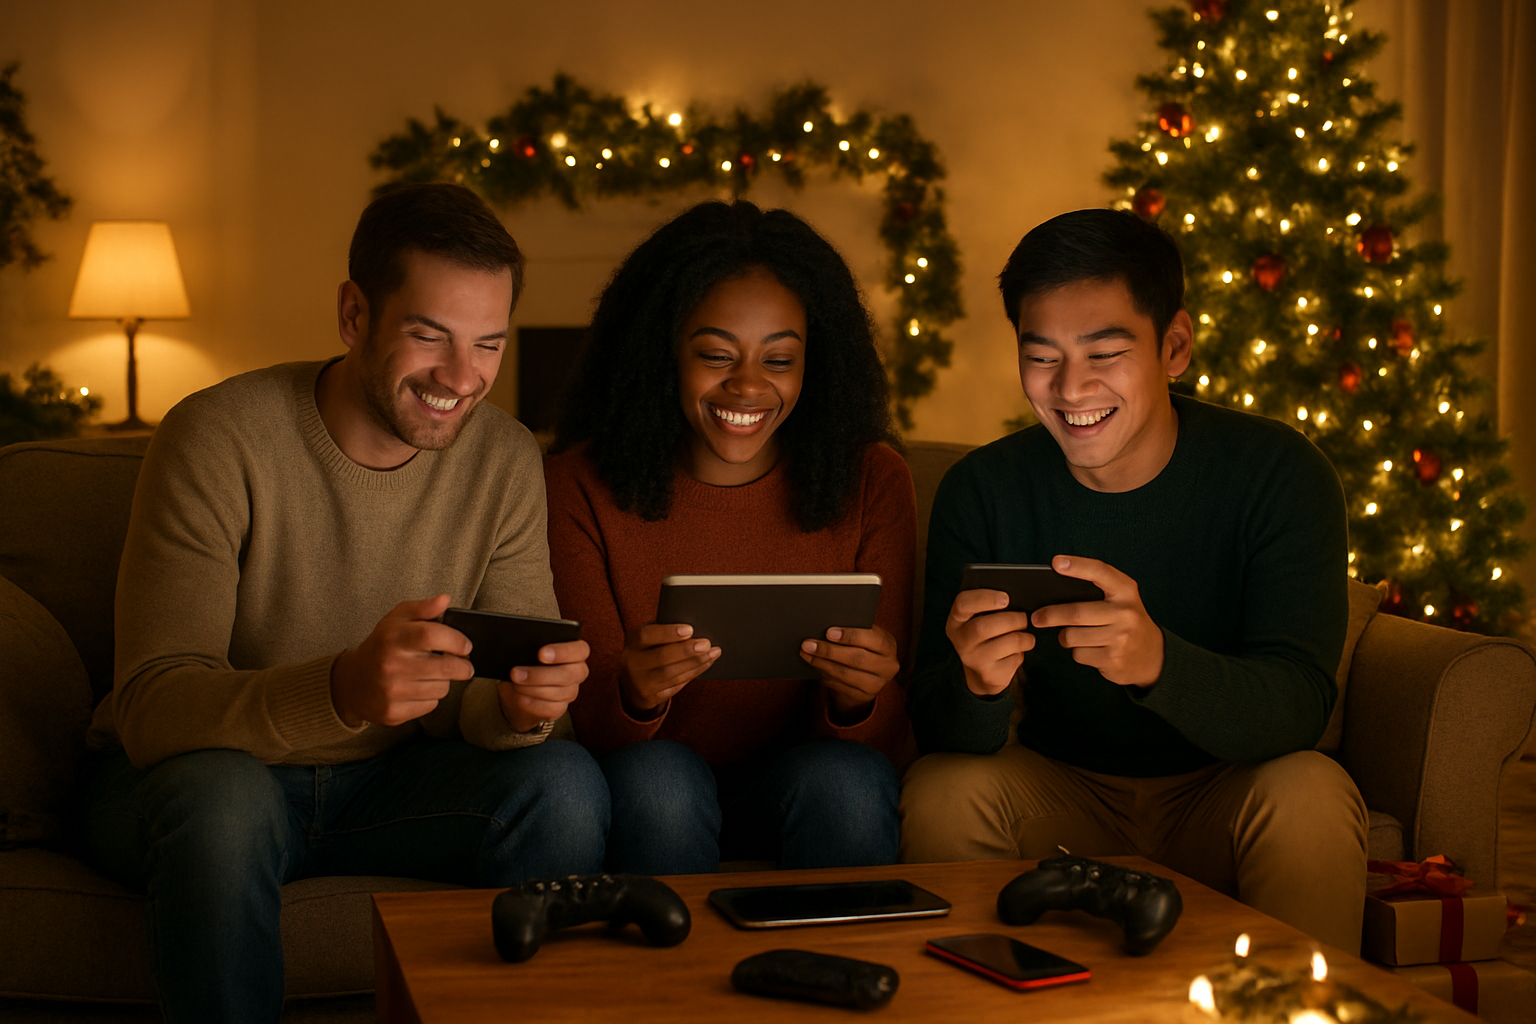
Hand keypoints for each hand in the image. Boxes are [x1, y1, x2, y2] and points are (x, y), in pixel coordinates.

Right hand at [330, 594, 472, 727]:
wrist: (351, 683)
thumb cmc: (380, 647)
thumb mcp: (396, 620)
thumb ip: (422, 608)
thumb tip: (444, 600)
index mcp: (392, 638)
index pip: (431, 635)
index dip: (456, 640)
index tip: (466, 645)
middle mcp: (390, 665)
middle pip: (445, 667)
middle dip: (463, 666)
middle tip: (464, 663)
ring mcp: (391, 691)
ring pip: (441, 688)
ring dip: (444, 681)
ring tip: (432, 674)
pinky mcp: (394, 713)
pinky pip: (430, 705)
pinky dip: (431, 697)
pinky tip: (418, 688)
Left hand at [497, 639, 589, 732]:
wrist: (518, 689)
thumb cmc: (526, 662)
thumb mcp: (529, 651)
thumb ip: (532, 647)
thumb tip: (521, 649)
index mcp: (576, 652)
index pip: (580, 650)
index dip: (563, 652)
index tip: (541, 654)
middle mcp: (578, 672)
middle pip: (568, 674)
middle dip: (539, 674)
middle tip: (515, 672)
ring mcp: (571, 692)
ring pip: (558, 693)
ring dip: (532, 688)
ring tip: (514, 683)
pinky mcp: (560, 708)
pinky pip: (551, 708)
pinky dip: (533, 704)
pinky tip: (520, 697)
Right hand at [619, 623, 719, 716]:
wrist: (632, 682)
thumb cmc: (648, 650)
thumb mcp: (649, 637)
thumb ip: (664, 629)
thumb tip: (694, 624)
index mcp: (633, 641)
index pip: (647, 635)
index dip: (668, 632)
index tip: (689, 629)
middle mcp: (632, 663)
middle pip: (662, 657)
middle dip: (686, 650)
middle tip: (706, 644)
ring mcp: (641, 682)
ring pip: (671, 674)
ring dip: (696, 662)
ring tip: (713, 652)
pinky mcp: (651, 696)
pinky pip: (676, 685)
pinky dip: (694, 673)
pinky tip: (706, 663)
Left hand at [800, 625, 899, 719]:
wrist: (870, 674)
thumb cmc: (863, 646)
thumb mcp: (866, 637)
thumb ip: (853, 630)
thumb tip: (824, 626)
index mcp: (888, 646)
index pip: (872, 639)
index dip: (850, 635)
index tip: (829, 632)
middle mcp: (888, 666)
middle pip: (856, 658)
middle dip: (829, 651)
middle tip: (808, 644)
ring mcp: (877, 684)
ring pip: (846, 674)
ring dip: (822, 664)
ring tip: (806, 654)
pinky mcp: (865, 696)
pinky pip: (841, 686)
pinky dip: (825, 676)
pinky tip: (816, 666)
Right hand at [947, 589, 1034, 696]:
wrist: (981, 672)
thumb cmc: (985, 635)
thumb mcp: (977, 619)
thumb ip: (989, 605)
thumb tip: (1017, 595)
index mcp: (956, 622)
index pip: (962, 604)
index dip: (985, 598)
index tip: (1005, 598)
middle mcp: (961, 641)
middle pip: (986, 626)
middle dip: (1014, 619)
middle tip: (1023, 618)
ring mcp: (975, 660)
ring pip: (1011, 641)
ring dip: (1025, 636)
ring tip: (1024, 634)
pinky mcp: (991, 675)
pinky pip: (1016, 658)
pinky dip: (1023, 651)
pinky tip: (1017, 651)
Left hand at [1030, 555, 1163, 687]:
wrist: (1152, 656)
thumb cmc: (1126, 622)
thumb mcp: (1121, 601)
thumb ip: (1097, 593)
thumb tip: (1052, 593)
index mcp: (1126, 591)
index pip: (1100, 572)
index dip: (1078, 566)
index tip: (1056, 563)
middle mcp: (1126, 612)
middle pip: (1076, 613)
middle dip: (1050, 615)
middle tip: (1036, 617)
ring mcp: (1120, 637)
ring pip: (1072, 636)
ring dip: (1065, 637)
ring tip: (1073, 635)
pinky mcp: (1113, 659)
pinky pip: (1078, 654)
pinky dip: (1077, 652)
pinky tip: (1091, 649)